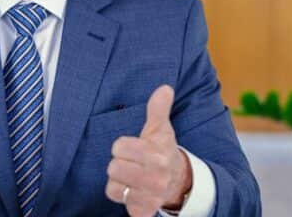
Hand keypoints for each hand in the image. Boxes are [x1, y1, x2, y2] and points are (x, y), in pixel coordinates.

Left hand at [105, 85, 192, 216]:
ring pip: (113, 187)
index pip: (119, 147)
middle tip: (132, 163)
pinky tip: (132, 190)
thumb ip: (158, 108)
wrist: (178, 181)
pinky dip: (123, 196)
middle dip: (120, 163)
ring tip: (131, 176)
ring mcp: (150, 197)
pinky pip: (119, 203)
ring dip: (119, 181)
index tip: (133, 148)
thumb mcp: (161, 129)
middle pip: (113, 167)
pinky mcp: (143, 211)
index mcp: (157, 155)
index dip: (123, 146)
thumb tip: (164, 88)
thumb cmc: (163, 150)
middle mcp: (155, 178)